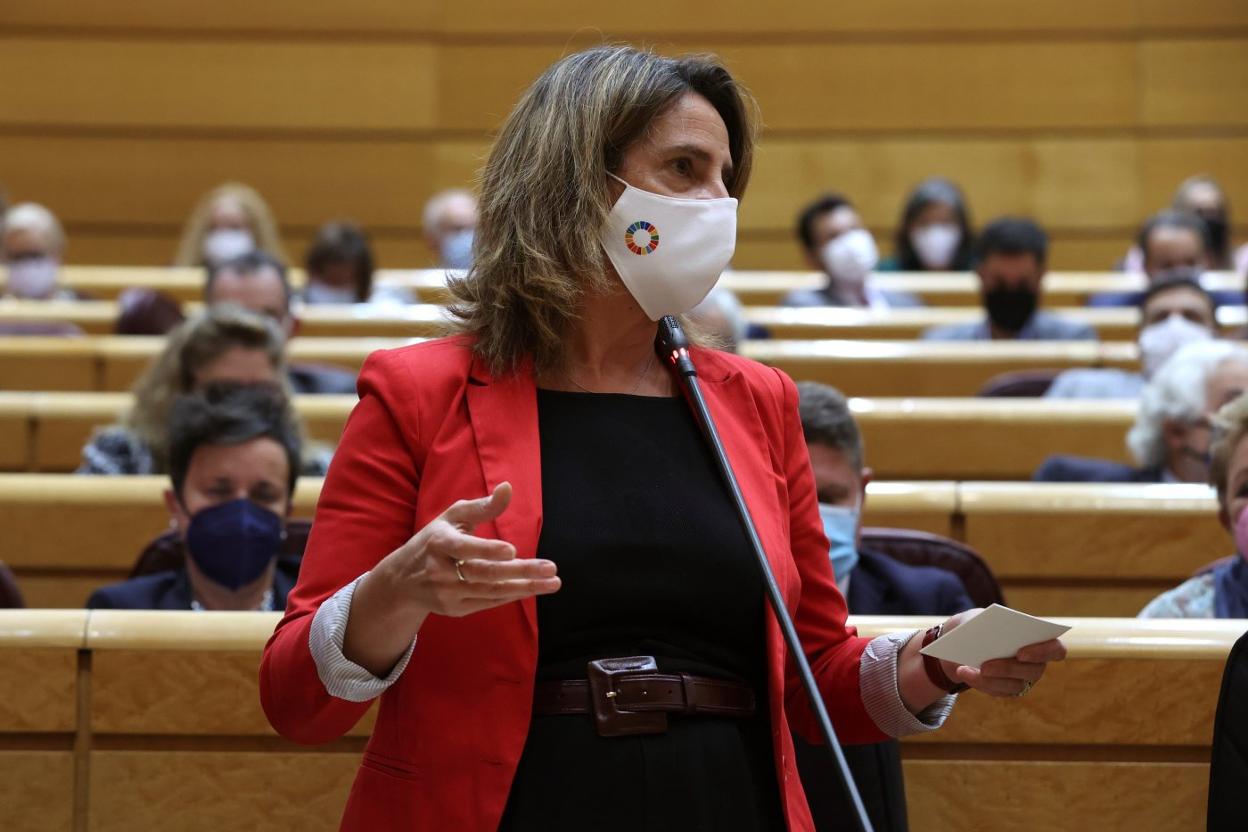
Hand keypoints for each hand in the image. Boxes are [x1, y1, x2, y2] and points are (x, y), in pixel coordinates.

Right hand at [372, 481, 560, 618]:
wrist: (402, 580)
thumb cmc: (434, 540)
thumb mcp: (453, 518)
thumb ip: (483, 506)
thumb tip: (508, 488)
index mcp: (439, 543)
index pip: (464, 548)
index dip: (487, 550)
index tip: (512, 550)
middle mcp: (441, 571)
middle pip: (484, 573)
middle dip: (520, 571)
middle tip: (550, 568)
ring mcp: (448, 593)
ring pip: (491, 592)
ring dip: (524, 587)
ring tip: (552, 582)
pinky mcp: (455, 609)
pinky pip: (488, 602)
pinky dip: (511, 595)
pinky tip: (532, 588)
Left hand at [937, 609, 1067, 697]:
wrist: (964, 640)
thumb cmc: (979, 625)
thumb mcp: (978, 617)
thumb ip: (983, 621)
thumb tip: (981, 632)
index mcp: (1039, 640)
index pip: (1056, 649)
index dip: (1043, 652)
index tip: (1021, 653)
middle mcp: (1037, 663)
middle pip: (1033, 671)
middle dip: (1007, 668)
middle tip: (985, 666)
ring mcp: (1024, 678)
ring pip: (1014, 685)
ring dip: (988, 679)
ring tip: (963, 670)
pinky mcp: (1008, 689)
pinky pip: (997, 691)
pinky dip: (978, 682)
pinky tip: (962, 672)